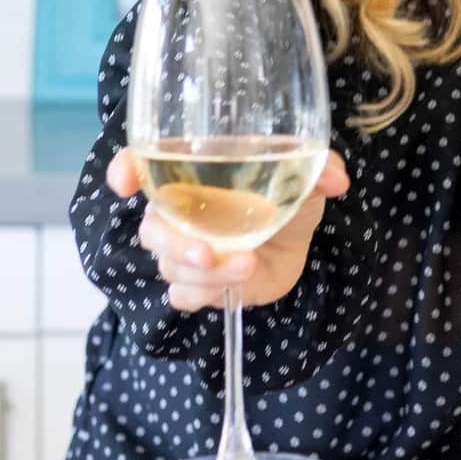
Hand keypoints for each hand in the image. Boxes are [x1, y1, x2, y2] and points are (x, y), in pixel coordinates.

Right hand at [105, 148, 349, 313]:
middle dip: (175, 244)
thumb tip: (337, 178)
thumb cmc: (286, 195)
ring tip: (247, 266)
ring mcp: (184, 251)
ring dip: (207, 272)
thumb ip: (317, 169)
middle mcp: (177, 211)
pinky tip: (238, 284)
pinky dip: (207, 293)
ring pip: (169, 267)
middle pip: (151, 229)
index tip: (123, 181)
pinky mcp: (198, 284)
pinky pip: (183, 295)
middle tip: (208, 251)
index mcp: (190, 173)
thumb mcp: (304, 175)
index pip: (140, 164)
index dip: (125, 169)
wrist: (296, 242)